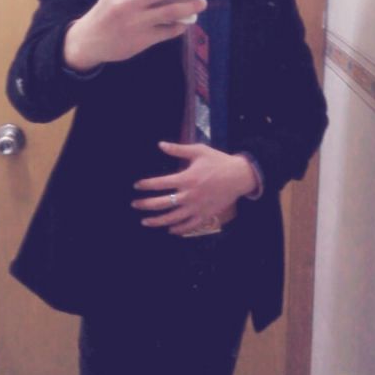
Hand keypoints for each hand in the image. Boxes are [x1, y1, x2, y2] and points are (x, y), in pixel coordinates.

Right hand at [64, 0, 210, 70]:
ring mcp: (136, 22)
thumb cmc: (107, 12)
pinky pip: (169, 31)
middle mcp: (127, 2)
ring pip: (172, 11)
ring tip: (202, 3)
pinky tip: (184, 22)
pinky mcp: (142, 39)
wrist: (90, 41)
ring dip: (191, 6)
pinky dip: (180, 26)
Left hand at [132, 142, 258, 236]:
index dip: (146, 185)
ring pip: (173, 218)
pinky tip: (170, 229)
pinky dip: (178, 229)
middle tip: (135, 205)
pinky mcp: (205, 215)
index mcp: (187, 178)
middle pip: (163, 204)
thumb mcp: (198, 151)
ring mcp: (197, 207)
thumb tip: (160, 144)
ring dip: (157, 221)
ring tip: (145, 222)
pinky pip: (189, 226)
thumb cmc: (218, 161)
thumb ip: (178, 149)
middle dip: (146, 205)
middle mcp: (190, 195)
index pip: (160, 183)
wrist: (239, 176)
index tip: (137, 186)